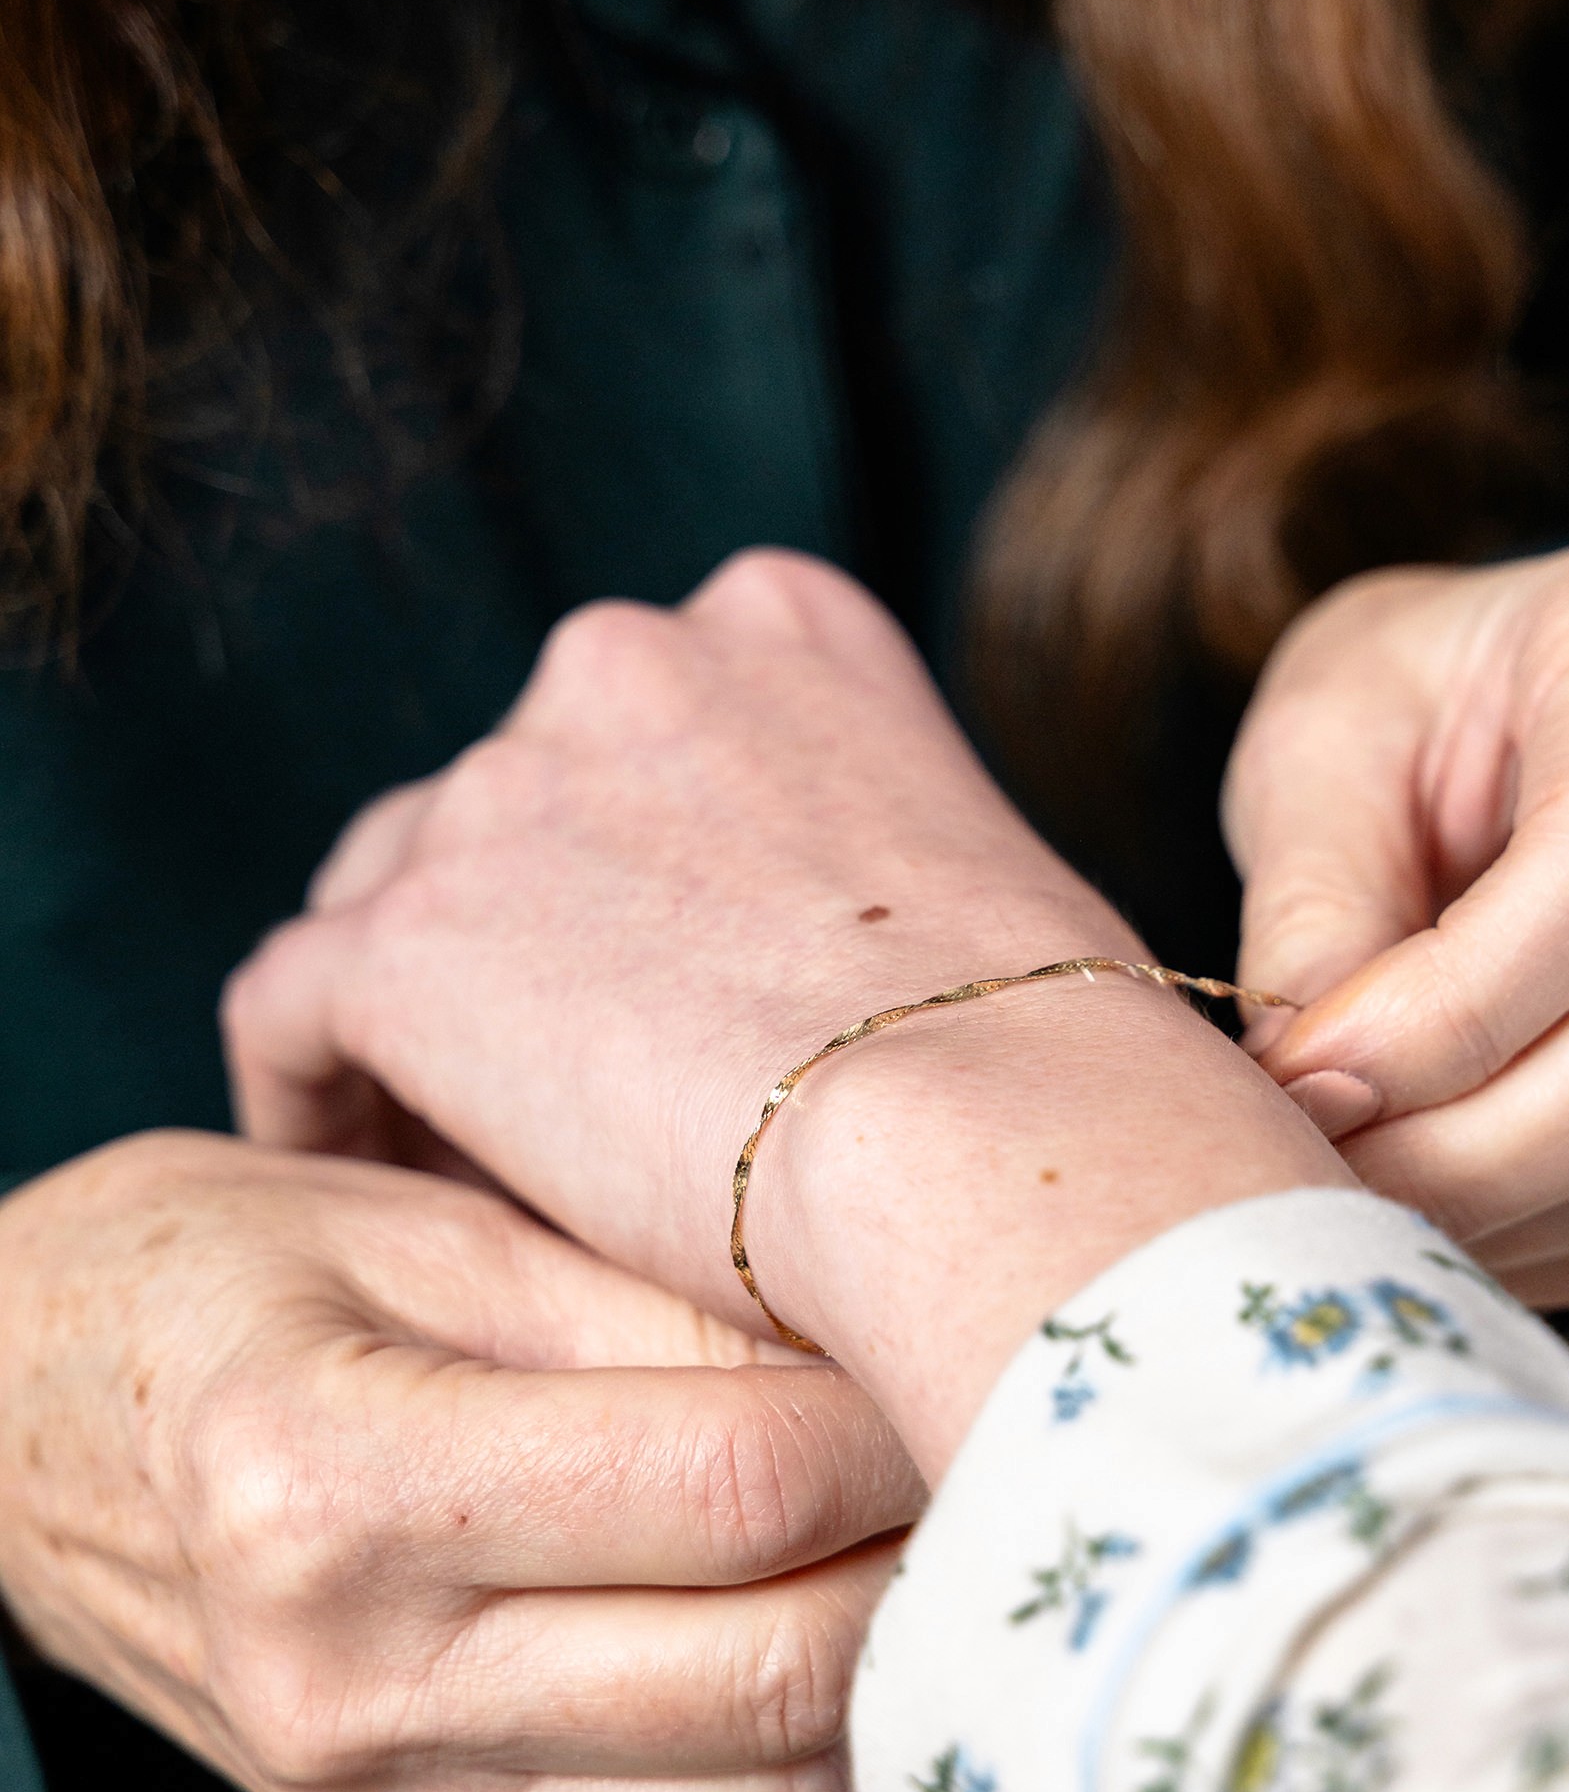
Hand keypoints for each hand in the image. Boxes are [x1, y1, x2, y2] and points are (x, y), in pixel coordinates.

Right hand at [0, 1132, 921, 1791]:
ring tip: (964, 1562)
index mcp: (329, 1482)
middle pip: (771, 1671)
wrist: (4, 1444)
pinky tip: (862, 1681)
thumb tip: (888, 1356)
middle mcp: (350, 1685)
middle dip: (944, 1561)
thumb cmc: (213, 1283)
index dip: (896, 1416)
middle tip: (1024, 1456)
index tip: (974, 1342)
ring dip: (905, 1694)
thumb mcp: (410, 1222)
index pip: (730, 1487)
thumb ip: (646, 1298)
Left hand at [225, 554, 1341, 1472]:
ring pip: (395, 896)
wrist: (997, 1137)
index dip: (621, 870)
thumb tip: (853, 983)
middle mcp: (623, 660)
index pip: (634, 730)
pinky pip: (294, 1008)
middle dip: (520, 936)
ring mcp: (503, 790)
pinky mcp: (408, 943)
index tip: (646, 988)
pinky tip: (350, 1166)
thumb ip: (875, 869)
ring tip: (457, 1153)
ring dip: (422, 1015)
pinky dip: (315, 1086)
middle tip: (561, 1096)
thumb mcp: (989, 877)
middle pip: (506, 801)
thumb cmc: (1053, 1063)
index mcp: (777, 625)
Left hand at [1225, 536, 1568, 1306]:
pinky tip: (1453, 1228)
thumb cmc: (1406, 715)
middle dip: (1470, 1148)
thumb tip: (1315, 1085)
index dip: (1454, 1011)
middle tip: (1313, 1174)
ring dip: (1510, 1213)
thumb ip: (1312, 899)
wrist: (1515, 715)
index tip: (1307, 1076)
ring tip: (1361, 1205)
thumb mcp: (1317, 743)